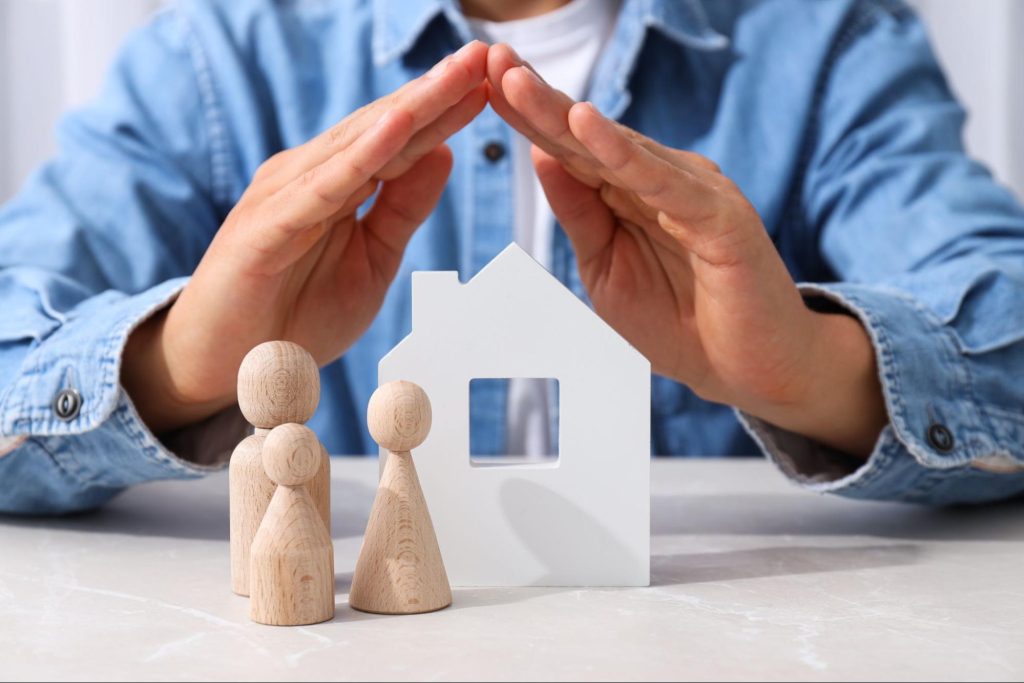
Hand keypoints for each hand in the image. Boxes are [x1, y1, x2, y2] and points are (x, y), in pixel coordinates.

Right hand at [123, 42, 489, 433]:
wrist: (227, 367)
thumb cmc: (297, 312)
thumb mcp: (372, 262)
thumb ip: (403, 209)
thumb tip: (444, 153)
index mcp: (336, 183)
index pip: (400, 138)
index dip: (446, 109)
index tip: (493, 79)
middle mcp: (308, 175)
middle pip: (383, 126)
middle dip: (437, 91)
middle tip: (485, 53)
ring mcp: (284, 196)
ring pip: (357, 145)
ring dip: (410, 109)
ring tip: (457, 75)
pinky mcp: (266, 227)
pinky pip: (322, 189)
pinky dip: (360, 157)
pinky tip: (398, 128)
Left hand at [487, 44, 885, 455]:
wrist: (751, 370)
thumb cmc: (681, 323)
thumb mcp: (607, 267)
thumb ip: (579, 214)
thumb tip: (541, 154)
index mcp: (630, 193)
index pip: (569, 148)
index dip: (526, 116)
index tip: (479, 82)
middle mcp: (660, 181)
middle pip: (586, 136)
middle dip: (535, 98)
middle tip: (490, 58)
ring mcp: (692, 193)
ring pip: (618, 148)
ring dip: (564, 114)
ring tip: (516, 81)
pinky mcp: (719, 216)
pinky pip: (662, 181)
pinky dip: (623, 153)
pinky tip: (585, 125)